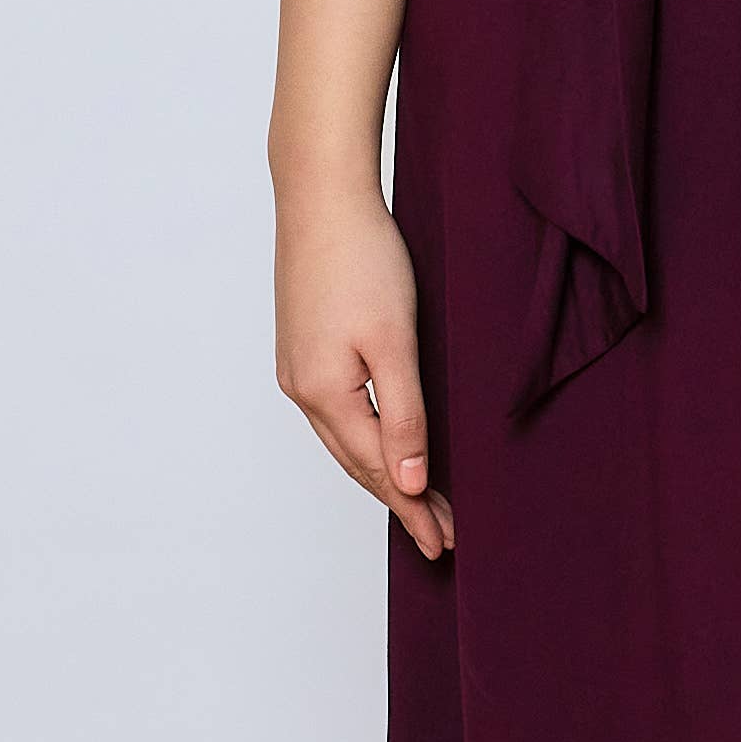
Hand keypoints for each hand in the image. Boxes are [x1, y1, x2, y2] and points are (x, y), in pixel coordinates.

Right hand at [276, 184, 453, 557]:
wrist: (322, 197)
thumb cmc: (363, 260)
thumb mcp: (395, 342)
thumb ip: (404, 415)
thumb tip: (410, 480)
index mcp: (324, 394)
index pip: (379, 471)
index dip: (414, 509)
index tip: (444, 544)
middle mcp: (301, 389)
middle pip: (357, 464)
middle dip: (400, 501)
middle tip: (440, 537)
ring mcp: (296, 369)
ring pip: (345, 441)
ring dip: (381, 472)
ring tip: (417, 501)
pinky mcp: (302, 348)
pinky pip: (337, 414)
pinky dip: (364, 439)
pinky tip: (382, 443)